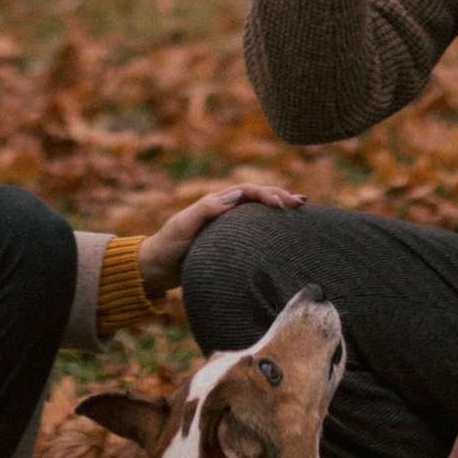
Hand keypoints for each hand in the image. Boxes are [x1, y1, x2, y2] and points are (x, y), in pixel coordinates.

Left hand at [133, 177, 300, 301]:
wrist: (155, 267)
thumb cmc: (168, 246)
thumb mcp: (184, 226)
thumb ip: (206, 209)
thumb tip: (237, 195)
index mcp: (214, 202)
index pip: (246, 191)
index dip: (266, 194)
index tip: (282, 206)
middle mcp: (222, 209)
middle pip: (256, 195)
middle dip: (279, 195)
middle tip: (302, 203)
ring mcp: (226, 225)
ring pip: (257, 209)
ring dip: (277, 205)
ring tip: (300, 208)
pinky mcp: (226, 240)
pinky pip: (252, 227)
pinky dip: (269, 224)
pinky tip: (283, 229)